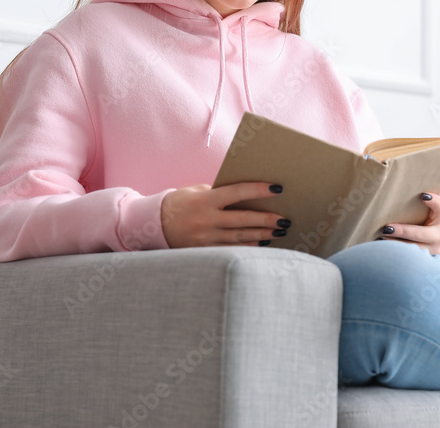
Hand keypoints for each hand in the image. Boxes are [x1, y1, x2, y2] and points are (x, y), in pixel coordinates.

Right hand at [160, 182, 289, 247]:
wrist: (155, 224)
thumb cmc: (181, 202)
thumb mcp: (197, 191)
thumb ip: (219, 192)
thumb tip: (247, 194)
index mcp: (205, 200)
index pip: (237, 192)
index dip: (258, 190)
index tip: (277, 189)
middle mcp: (206, 220)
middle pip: (242, 220)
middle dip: (266, 220)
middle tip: (284, 219)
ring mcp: (205, 238)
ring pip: (240, 238)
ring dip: (262, 235)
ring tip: (279, 231)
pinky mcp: (204, 251)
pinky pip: (231, 250)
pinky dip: (249, 247)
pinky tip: (263, 243)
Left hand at [379, 192, 439, 255]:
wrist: (429, 246)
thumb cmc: (420, 225)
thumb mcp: (422, 216)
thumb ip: (414, 208)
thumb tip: (391, 196)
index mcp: (438, 220)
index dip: (435, 202)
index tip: (423, 195)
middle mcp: (438, 237)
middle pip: (421, 234)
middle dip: (403, 231)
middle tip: (387, 228)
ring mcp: (432, 252)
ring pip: (413, 250)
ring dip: (395, 245)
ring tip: (380, 239)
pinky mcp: (424, 264)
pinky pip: (409, 260)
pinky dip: (396, 255)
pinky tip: (384, 251)